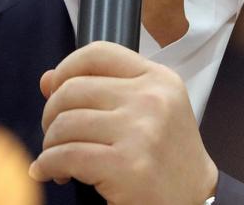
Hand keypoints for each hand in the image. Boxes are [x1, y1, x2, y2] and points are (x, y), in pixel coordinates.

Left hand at [30, 41, 217, 204]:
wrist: (196, 201)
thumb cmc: (166, 158)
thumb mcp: (147, 112)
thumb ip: (101, 89)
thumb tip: (47, 80)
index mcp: (158, 79)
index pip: (98, 53)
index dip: (66, 68)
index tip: (55, 90)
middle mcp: (151, 99)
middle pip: (73, 89)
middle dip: (51, 115)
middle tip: (55, 136)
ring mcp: (140, 131)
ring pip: (65, 124)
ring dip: (50, 144)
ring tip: (58, 159)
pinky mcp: (126, 166)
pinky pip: (66, 156)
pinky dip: (48, 165)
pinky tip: (52, 172)